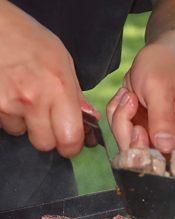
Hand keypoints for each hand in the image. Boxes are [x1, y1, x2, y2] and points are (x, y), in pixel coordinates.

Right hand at [0, 1, 99, 156]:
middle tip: (48, 121)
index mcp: (58, 89)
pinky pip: (4, 122)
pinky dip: (8, 114)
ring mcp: (8, 103)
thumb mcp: (62, 62)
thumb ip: (75, 94)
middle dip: (49, 137)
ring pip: (21, 133)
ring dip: (25, 123)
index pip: (70, 138)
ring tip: (25, 98)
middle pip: (45, 144)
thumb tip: (89, 118)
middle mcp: (33, 100)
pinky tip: (10, 94)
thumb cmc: (29, 39)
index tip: (72, 144)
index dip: (72, 146)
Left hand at [107, 31, 174, 170]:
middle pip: (155, 167)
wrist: (158, 55)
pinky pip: (120, 137)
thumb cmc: (166, 68)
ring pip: (131, 152)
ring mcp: (157, 141)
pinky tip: (129, 99)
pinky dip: (118, 116)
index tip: (155, 153)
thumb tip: (165, 147)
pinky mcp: (141, 135)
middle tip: (136, 123)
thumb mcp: (161, 89)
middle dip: (136, 146)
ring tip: (132, 99)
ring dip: (123, 124)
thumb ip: (162, 119)